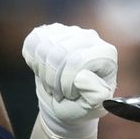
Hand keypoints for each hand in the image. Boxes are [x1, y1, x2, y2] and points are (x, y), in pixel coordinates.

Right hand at [22, 23, 117, 138]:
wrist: (66, 102)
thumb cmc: (81, 104)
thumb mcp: (94, 106)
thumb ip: (95, 95)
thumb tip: (81, 77)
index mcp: (107, 54)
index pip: (76, 61)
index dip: (66, 83)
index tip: (70, 95)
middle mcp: (90, 37)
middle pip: (58, 52)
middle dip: (52, 79)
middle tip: (58, 92)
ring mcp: (70, 32)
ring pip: (43, 47)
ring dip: (42, 72)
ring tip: (52, 83)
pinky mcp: (51, 32)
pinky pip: (33, 42)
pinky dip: (33, 60)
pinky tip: (43, 70)